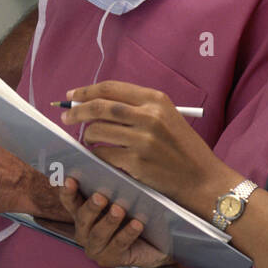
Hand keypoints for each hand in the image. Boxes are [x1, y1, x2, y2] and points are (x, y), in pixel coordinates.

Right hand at [58, 178, 172, 267]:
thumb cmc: (137, 214)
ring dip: (108, 221)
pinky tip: (137, 224)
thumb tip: (111, 164)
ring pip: (98, 234)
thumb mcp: (124, 197)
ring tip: (119, 209)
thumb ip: (113, 184)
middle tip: (100, 196)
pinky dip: (127, 233)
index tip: (70, 179)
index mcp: (83, 214)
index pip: (69, 201)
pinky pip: (118, 245)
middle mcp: (84, 232)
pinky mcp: (110, 259)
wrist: (157, 243)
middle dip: (90, 207)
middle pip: (82, 219)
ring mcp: (96, 248)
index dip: (68, 191)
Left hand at [60, 81, 234, 212]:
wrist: (202, 179)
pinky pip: (102, 153)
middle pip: (99, 107)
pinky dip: (95, 153)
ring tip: (90, 139)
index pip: (110, 88)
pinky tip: (99, 154)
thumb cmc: (182, 148)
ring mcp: (142, 140)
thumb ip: (137, 107)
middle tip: (66, 116)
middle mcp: (149, 116)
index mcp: (156, 100)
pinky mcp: (136, 163)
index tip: (71, 96)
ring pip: (96, 131)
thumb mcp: (167, 116)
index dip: (86, 91)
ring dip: (87, 135)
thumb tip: (96, 102)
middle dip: (77, 111)